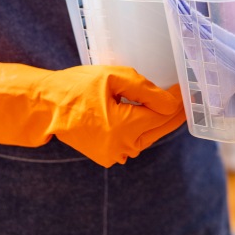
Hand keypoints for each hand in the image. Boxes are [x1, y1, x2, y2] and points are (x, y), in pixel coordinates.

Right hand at [0, 62, 185, 166]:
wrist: (46, 107)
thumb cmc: (76, 87)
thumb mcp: (112, 78)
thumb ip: (145, 90)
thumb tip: (171, 102)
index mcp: (123, 127)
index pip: (163, 116)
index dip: (178, 101)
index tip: (188, 88)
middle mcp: (122, 146)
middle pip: (160, 129)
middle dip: (174, 112)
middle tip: (187, 96)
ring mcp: (115, 155)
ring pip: (149, 136)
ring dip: (160, 121)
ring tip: (172, 103)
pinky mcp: (109, 156)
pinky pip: (135, 141)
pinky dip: (144, 128)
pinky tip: (149, 113)